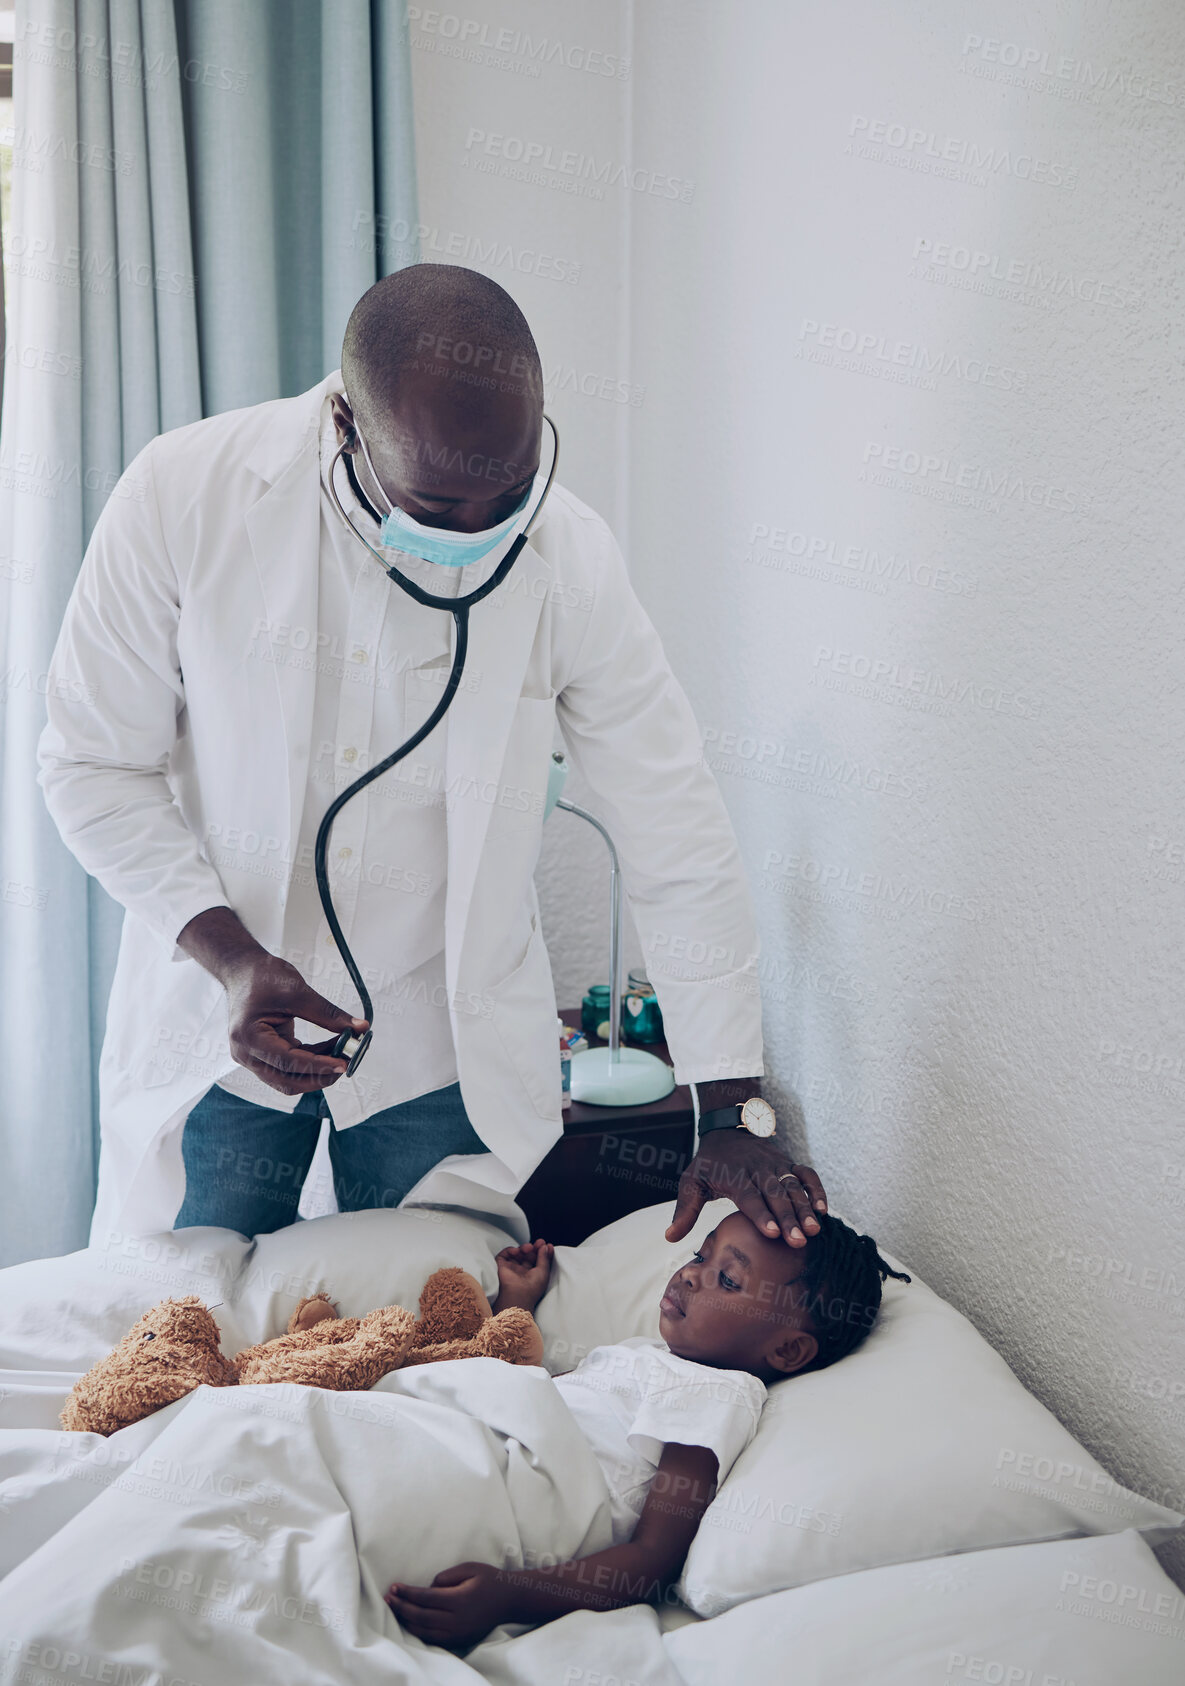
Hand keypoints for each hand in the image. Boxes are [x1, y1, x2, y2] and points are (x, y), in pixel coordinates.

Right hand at [176, 905, 367, 1094]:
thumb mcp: (298, 992)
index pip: (288, 1062)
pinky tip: (330, 1049)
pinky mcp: (263, 1056)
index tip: (343, 1063)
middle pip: (287, 1081)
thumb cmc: (262, 977)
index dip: (319, 1066)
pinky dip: (311, 1062)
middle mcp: (246, 1054)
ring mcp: (253, 1058)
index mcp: (249, 1037)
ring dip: (317, 1071)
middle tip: (347, 1062)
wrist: (243, 971)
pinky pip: (289, 1068)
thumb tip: (359, 1029)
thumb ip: (328, 1014)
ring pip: (289, 1079)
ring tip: (342, 1053)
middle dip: (320, 1075)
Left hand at [387, 1561, 507, 1650]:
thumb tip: (427, 1586)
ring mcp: (458, 1634)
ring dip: (406, 1621)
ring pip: (425, 1632)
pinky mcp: (460, 1641)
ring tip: (394, 1610)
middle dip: (401, 1607)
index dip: (407, 1593)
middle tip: (388, 1598)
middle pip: (421, 1616)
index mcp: (460, 1600)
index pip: (425, 1598)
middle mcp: (457, 1620)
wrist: (509, 1600)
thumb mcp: (469, 1568)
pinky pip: (433, 1639)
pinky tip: (409, 1623)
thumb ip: (446, 1576)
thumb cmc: (488, 1579)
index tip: (394, 1587)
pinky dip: (418, 1632)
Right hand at [493, 1239, 552, 1311]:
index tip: (547, 1245)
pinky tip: (517, 1251)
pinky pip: (505, 1254)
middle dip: (534, 1248)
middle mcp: (521, 1273)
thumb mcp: (544, 1272)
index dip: (542, 1252)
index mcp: (532, 1276)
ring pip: (517, 1254)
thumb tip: (545, 1246)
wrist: (517, 1295)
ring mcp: (511, 1269)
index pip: (537, 1260)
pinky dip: (511, 1250)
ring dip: (524, 1248)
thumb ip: (545, 1258)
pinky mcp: (501, 1266)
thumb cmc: (532, 1288)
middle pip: (528, 1256)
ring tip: (529, 1247)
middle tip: (540, 1242)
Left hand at [665, 1132, 827, 1248]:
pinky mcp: (788, 1164)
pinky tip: (823, 1210)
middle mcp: (757, 1168)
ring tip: (814, 1230)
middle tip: (798, 1241)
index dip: (760, 1214)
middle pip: (775, 1194)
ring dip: (805, 1208)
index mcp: (733, 1174)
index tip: (771, 1233)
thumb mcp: (691, 1181)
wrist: (728, 1131)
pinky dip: (816, 1189)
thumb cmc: (708, 1163)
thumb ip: (684, 1210)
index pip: (749, 1196)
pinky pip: (806, 1174)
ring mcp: (775, 1165)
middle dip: (788, 1218)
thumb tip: (670, 1237)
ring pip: (793, 1186)